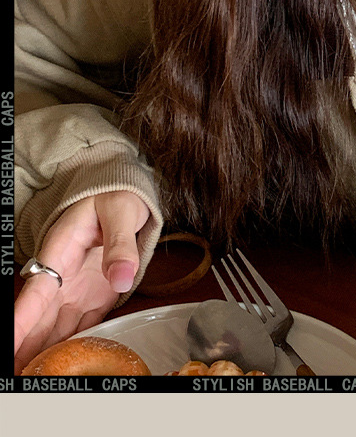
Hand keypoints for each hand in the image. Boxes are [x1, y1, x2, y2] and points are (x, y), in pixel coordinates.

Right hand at [14, 189, 150, 372]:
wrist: (124, 198)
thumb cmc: (115, 197)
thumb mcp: (121, 211)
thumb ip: (121, 244)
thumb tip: (122, 277)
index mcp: (62, 251)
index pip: (36, 291)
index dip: (21, 319)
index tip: (11, 341)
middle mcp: (63, 276)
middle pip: (39, 319)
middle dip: (26, 347)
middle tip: (16, 374)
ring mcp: (76, 290)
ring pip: (54, 329)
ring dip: (43, 354)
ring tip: (31, 378)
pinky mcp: (93, 299)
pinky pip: (79, 329)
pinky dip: (70, 350)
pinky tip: (63, 369)